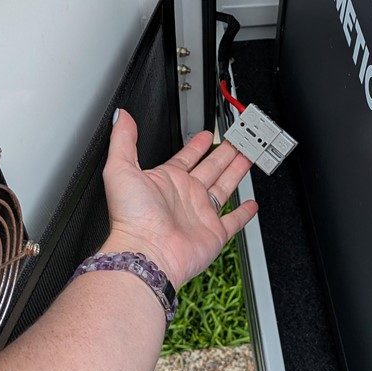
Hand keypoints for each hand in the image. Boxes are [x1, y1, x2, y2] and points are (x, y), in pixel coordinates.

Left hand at [100, 110, 257, 288]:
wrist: (147, 253)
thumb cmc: (131, 217)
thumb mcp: (120, 169)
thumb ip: (123, 140)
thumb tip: (121, 117)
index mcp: (166, 180)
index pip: (186, 157)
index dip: (197, 145)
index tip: (207, 134)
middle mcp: (185, 196)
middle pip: (211, 168)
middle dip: (225, 152)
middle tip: (238, 140)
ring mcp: (200, 214)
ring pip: (224, 187)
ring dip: (237, 172)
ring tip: (249, 157)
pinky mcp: (214, 233)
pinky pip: (233, 221)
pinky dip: (244, 214)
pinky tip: (251, 204)